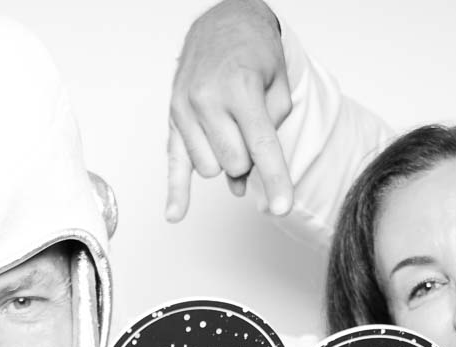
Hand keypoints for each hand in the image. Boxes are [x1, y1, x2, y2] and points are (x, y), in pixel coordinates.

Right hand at [166, 0, 293, 220]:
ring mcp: (186, 110)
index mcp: (240, 89)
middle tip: (252, 129)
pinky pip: (173, 163)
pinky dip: (175, 192)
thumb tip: (245, 179)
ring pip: (210, 167)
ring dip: (224, 159)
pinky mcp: (173, 118)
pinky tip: (175, 214)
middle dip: (249, 157)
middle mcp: (208, 100)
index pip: (261, 146)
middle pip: (234, 163)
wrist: (222, 23)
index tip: (282, 207)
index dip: (275, 179)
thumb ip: (271, 129)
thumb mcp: (277, 83)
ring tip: (230, 129)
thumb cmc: (253, 51)